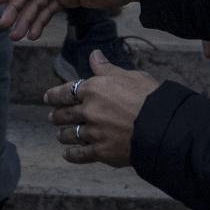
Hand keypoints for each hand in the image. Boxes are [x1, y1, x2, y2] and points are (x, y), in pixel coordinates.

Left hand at [44, 50, 158, 166]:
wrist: (161, 126)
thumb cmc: (149, 96)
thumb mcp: (128, 75)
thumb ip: (106, 68)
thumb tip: (94, 55)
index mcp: (93, 89)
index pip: (65, 92)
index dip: (54, 95)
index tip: (47, 98)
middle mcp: (88, 110)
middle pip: (65, 114)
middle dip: (56, 116)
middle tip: (53, 117)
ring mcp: (93, 132)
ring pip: (70, 135)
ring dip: (63, 135)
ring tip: (60, 135)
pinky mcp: (101, 151)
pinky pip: (80, 154)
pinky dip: (72, 155)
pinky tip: (67, 154)